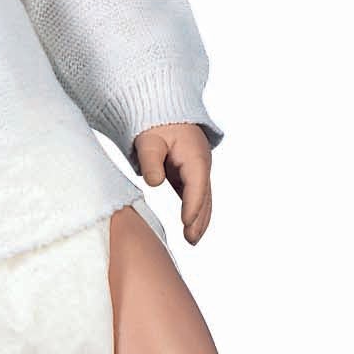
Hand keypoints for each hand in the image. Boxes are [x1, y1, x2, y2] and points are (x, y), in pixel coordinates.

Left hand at [134, 122, 212, 244]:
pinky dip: (195, 210)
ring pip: (203, 198)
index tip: (186, 223)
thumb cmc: (156, 124)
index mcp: (194, 155)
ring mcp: (198, 170)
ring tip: (192, 240)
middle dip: (199, 219)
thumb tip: (154, 182)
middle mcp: (201, 164)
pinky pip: (196, 195)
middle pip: (204, 196)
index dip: (193, 205)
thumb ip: (150, 161)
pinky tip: (190, 226)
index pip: (196, 185)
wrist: (162, 112)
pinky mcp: (190, 174)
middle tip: (191, 240)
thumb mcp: (149, 141)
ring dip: (200, 218)